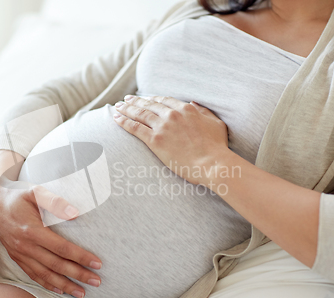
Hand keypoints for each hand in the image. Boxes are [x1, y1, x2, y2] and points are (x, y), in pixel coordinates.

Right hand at [0, 151, 101, 297]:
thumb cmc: (17, 195)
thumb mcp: (35, 191)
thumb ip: (55, 201)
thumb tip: (75, 214)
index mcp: (32, 230)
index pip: (62, 248)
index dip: (81, 257)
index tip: (97, 263)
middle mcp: (25, 246)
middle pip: (56, 265)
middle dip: (78, 275)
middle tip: (96, 282)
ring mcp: (20, 254)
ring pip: (45, 274)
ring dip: (65, 285)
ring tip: (82, 293)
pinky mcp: (17, 257)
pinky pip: (33, 275)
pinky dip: (48, 284)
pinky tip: (60, 290)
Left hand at [113, 96, 229, 185]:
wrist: (212, 163)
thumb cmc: (217, 147)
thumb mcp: (216, 123)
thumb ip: (204, 111)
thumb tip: (194, 103)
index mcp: (186, 109)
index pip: (164, 100)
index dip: (152, 99)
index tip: (144, 98)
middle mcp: (172, 115)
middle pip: (149, 105)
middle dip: (135, 101)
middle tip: (126, 100)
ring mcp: (162, 127)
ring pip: (139, 114)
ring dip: (126, 109)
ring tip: (117, 107)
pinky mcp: (155, 141)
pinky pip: (135, 128)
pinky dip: (124, 122)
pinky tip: (116, 118)